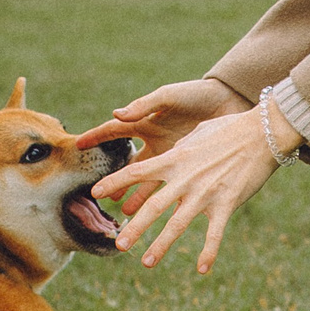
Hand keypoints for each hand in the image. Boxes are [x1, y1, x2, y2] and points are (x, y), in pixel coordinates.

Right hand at [75, 78, 248, 216]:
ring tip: (127, 212)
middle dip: (117, 180)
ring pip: (150, 182)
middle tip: (101, 195)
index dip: (97, 137)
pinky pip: (175, 188)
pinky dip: (166, 203)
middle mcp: (156, 142)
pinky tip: (160, 216)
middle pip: (131, 165)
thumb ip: (144, 105)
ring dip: (138, 197)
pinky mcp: (190, 167)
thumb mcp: (169, 96)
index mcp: (147, 122)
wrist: (231, 101)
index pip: (115, 131)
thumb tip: (116, 114)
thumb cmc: (197, 94)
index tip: (78, 145)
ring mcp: (173, 156)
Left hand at [90, 96, 298, 273]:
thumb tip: (169, 154)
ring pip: (177, 224)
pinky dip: (209, 252)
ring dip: (161, 245)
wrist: (263, 133)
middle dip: (134, 227)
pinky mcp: (226, 203)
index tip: (96, 193)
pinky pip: (214, 233)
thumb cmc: (230, 129)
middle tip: (118, 243)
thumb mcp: (196, 134)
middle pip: (152, 206)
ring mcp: (205, 192)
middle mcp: (185, 178)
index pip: (137, 171)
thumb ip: (179, 148)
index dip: (115, 182)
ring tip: (146, 262)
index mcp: (175, 158)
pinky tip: (202, 269)